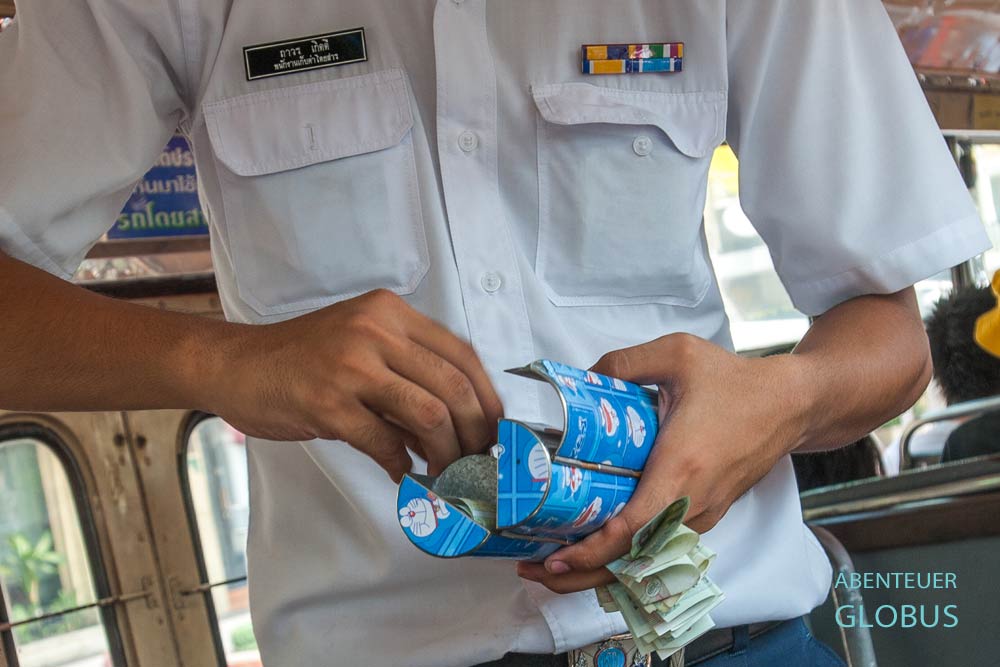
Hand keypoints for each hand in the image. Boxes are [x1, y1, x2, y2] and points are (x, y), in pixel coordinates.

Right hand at [211, 289, 502, 480]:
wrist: (236, 365)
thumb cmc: (303, 358)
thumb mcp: (362, 347)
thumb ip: (408, 375)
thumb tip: (460, 424)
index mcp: (390, 312)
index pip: (462, 354)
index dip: (487, 397)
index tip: (495, 428)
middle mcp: (375, 330)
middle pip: (453, 386)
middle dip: (475, 432)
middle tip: (477, 459)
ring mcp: (351, 365)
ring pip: (429, 414)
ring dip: (446, 453)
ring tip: (443, 471)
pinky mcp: (327, 403)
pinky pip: (384, 442)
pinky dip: (399, 464)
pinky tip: (399, 472)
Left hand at [517, 333, 809, 592]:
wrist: (791, 404)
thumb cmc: (735, 381)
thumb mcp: (676, 354)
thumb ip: (623, 362)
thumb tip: (580, 376)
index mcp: (680, 468)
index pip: (631, 528)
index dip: (590, 551)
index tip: (554, 558)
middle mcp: (693, 502)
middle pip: (634, 561)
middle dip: (582, 576)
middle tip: (537, 571)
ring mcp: (704, 514)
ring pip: (647, 560)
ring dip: (601, 570)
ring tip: (555, 567)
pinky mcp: (708, 514)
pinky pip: (662, 547)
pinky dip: (627, 558)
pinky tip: (595, 552)